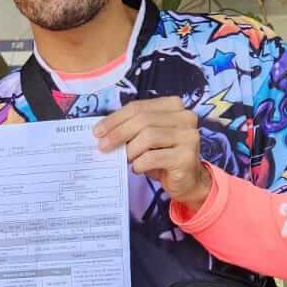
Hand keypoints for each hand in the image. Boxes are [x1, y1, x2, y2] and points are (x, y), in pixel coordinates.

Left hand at [94, 97, 210, 207]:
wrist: (187, 181)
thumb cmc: (163, 156)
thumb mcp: (146, 138)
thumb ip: (130, 129)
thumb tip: (102, 132)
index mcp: (173, 105)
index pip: (138, 107)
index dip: (115, 118)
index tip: (97, 131)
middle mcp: (185, 117)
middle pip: (142, 120)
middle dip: (118, 133)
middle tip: (103, 147)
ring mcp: (189, 136)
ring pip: (148, 137)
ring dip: (130, 150)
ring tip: (126, 160)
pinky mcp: (186, 157)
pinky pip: (153, 157)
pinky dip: (139, 164)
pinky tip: (138, 169)